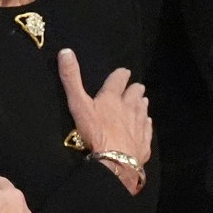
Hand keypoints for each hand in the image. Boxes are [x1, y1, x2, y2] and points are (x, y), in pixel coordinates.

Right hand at [57, 48, 149, 194]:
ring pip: (143, 110)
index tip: (124, 72)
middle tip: (136, 86)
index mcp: (112, 97)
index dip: (121, 75)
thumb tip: (65, 51)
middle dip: (135, 89)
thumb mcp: (78, 104)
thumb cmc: (95, 132)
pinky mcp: (143, 141)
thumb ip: (71, 79)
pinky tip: (147, 123)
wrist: (115, 161)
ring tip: (142, 100)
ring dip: (142, 104)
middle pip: (135, 94)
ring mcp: (138, 125)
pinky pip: (147, 129)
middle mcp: (129, 108)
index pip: (118, 80)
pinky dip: (147, 124)